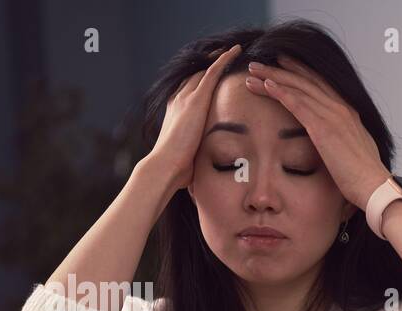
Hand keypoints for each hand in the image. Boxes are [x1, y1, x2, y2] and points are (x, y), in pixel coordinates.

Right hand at [148, 44, 242, 191]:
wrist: (165, 166)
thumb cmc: (175, 169)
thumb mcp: (187, 156)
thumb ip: (194, 153)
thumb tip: (198, 170)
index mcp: (176, 111)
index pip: (191, 89)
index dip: (202, 79)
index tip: (213, 73)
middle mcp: (179, 99)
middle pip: (197, 74)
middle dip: (210, 63)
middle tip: (225, 53)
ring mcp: (186, 97)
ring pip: (205, 69)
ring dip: (219, 58)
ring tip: (234, 49)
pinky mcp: (196, 99)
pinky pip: (213, 72)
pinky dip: (224, 60)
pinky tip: (236, 51)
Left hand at [245, 57, 389, 209]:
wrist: (374, 187)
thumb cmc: (364, 178)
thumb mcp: (354, 152)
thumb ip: (343, 141)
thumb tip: (336, 145)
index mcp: (348, 113)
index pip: (320, 85)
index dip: (300, 72)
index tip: (283, 64)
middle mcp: (340, 108)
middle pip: (306, 81)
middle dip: (281, 69)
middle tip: (260, 63)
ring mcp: (332, 115)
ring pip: (297, 88)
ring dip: (273, 77)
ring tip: (253, 71)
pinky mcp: (322, 128)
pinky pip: (297, 104)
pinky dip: (280, 92)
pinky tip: (265, 84)